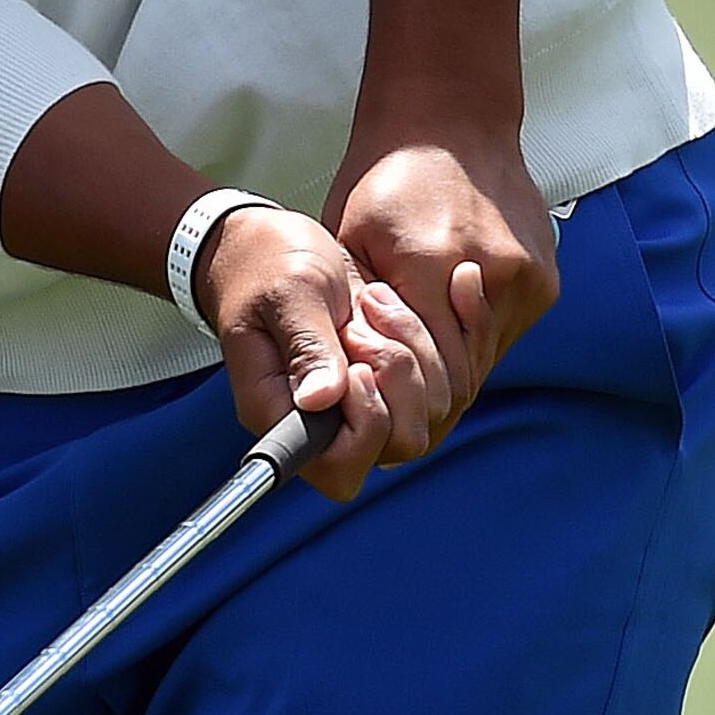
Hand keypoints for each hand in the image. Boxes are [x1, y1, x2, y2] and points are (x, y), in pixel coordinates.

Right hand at [194, 203, 454, 505]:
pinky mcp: (390, 383)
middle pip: (400, 443)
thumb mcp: (287, 293)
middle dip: (400, 377)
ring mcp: (361, 406)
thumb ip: (307, 345)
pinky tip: (426, 294)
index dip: (367, 424)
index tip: (357, 366)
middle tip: (363, 323)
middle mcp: (324, 424)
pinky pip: (445, 382)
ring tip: (375, 301)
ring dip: (418, 350)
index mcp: (280, 413)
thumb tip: (321, 398)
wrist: (272, 245)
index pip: (339, 468)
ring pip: (431, 411)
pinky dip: (446, 336)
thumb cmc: (267, 265)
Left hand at [324, 114, 558, 436]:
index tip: (375, 371)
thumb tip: (355, 374)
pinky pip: (508, 331)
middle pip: (462, 372)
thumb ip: (354, 309)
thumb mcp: (348, 239)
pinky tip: (449, 304)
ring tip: (420, 326)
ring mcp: (528, 277)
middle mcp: (492, 272)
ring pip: (487, 356)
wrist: (450, 122)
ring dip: (454, 355)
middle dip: (426, 377)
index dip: (398, 380)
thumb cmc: (389, 176)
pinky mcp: (545, 279)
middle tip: (394, 357)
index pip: (425, 368)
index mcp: (432, 263)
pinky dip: (477, 331)